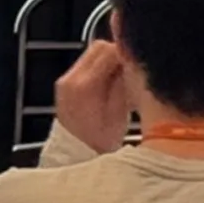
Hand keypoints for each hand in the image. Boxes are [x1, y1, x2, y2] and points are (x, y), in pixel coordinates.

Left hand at [55, 39, 132, 153]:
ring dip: (109, 60)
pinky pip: (86, 65)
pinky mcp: (65, 84)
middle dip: (118, 53)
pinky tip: (108, 83)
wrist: (75, 155)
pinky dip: (100, 68)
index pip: (109, 50)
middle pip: (99, 47)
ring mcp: (65, 81)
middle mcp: (71, 79)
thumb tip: (133, 60)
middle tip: (131, 69)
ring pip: (93, 54)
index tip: (138, 62)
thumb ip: (125, 80)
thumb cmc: (99, 141)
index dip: (128, 52)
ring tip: (120, 78)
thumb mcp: (120, 110)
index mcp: (85, 86)